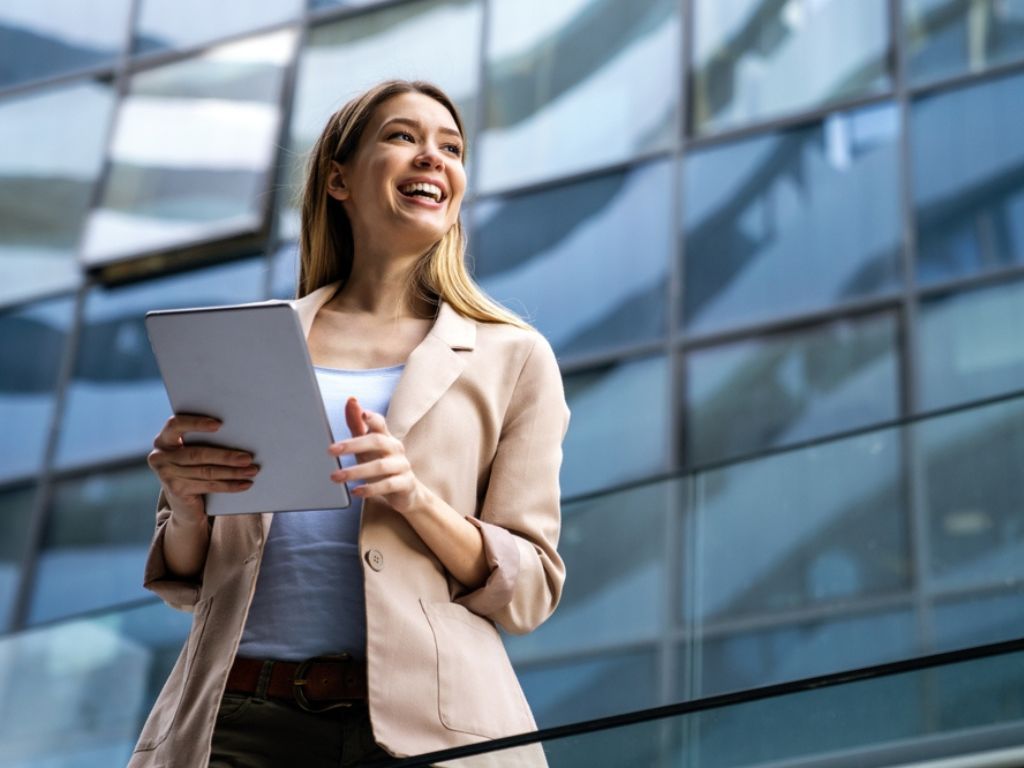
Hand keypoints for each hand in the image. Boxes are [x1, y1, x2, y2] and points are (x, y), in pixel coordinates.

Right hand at [148, 414, 258, 523]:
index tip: (219, 425)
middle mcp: (160, 456)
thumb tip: (239, 434)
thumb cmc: (194, 467)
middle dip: (226, 456)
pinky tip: (245, 484)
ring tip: (252, 470)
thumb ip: (204, 441)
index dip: (196, 424)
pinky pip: (209, 485)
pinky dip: (230, 485)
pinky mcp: (176, 490)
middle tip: (248, 458)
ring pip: (206, 471)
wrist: (184, 503)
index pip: (175, 425)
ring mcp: (166, 474)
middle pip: (197, 453)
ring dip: (233, 472)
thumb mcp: (194, 451)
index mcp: (164, 439)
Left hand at [327, 397, 426, 514]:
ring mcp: (402, 466)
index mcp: (386, 437)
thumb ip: (357, 425)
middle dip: (353, 445)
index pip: (380, 423)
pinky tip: (355, 491)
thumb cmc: (381, 465)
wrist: (405, 492)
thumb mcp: (367, 447)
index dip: (372, 418)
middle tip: (330, 450)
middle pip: (377, 441)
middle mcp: (396, 449)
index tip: (362, 414)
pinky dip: (370, 489)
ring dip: (356, 471)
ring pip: (380, 466)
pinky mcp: (405, 484)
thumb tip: (351, 401)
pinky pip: (388, 485)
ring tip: (336, 476)